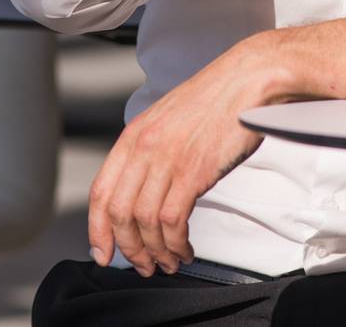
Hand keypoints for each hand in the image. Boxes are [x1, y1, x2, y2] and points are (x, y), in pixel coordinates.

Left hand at [87, 36, 280, 276]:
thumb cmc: (216, 100)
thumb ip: (151, 150)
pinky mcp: (193, 171)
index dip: (97, 229)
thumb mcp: (168, 120)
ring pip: (145, 222)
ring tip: (168, 262)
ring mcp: (167, 159)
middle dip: (128, 248)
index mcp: (134, 135)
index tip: (103, 252)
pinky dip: (176, 243)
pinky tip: (185, 249)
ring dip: (155, 251)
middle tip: (142, 265)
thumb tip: (144, 190)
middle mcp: (144, 147)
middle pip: (119, 212)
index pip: (101, 191)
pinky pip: (173, 220)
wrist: (247, 80)